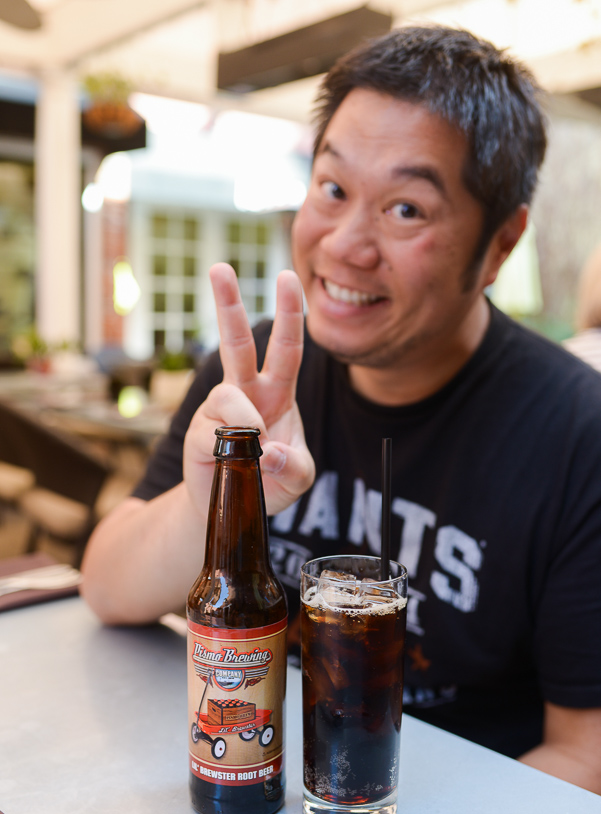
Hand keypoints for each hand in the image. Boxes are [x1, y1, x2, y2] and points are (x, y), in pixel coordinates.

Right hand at [183, 263, 315, 515]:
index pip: (286, 348)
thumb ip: (296, 467)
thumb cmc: (269, 482)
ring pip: (228, 394)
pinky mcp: (200, 433)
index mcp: (277, 393)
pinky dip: (231, 445)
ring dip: (245, 420)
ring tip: (254, 444)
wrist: (230, 507)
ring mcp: (220, 411)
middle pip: (237, 343)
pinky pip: (215, 430)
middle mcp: (246, 394)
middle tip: (219, 268)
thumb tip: (269, 451)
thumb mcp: (299, 478)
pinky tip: (232, 459)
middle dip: (228, 305)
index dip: (289, 313)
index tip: (287, 276)